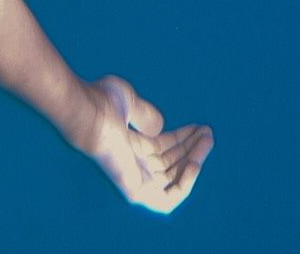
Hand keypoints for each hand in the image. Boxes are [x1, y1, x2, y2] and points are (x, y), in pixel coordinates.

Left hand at [76, 75, 212, 214]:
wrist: (90, 114)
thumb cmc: (103, 103)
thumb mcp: (129, 102)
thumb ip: (146, 114)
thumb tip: (161, 127)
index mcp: (128, 146)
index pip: (162, 148)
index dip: (183, 138)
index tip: (201, 127)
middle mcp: (132, 164)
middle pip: (170, 162)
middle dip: (192, 147)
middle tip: (209, 133)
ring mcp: (134, 179)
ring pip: (173, 178)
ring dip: (194, 161)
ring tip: (207, 141)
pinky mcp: (136, 193)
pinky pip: (168, 198)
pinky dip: (185, 183)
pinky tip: (194, 163)